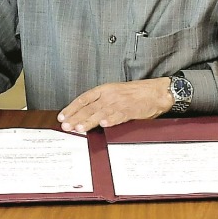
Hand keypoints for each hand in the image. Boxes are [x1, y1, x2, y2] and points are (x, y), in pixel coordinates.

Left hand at [58, 78, 172, 132]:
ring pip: (100, 113)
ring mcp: (119, 102)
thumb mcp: (114, 93)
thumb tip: (84, 114)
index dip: (71, 108)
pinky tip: (104, 124)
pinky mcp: (130, 110)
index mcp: (104, 90)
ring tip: (78, 128)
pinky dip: (111, 120)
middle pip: (89, 107)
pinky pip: (119, 116)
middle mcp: (109, 95)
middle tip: (65, 126)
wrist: (155, 92)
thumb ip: (100, 102)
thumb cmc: (134, 94)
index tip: (62, 117)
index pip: (83, 99)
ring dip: (88, 121)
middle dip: (75, 118)